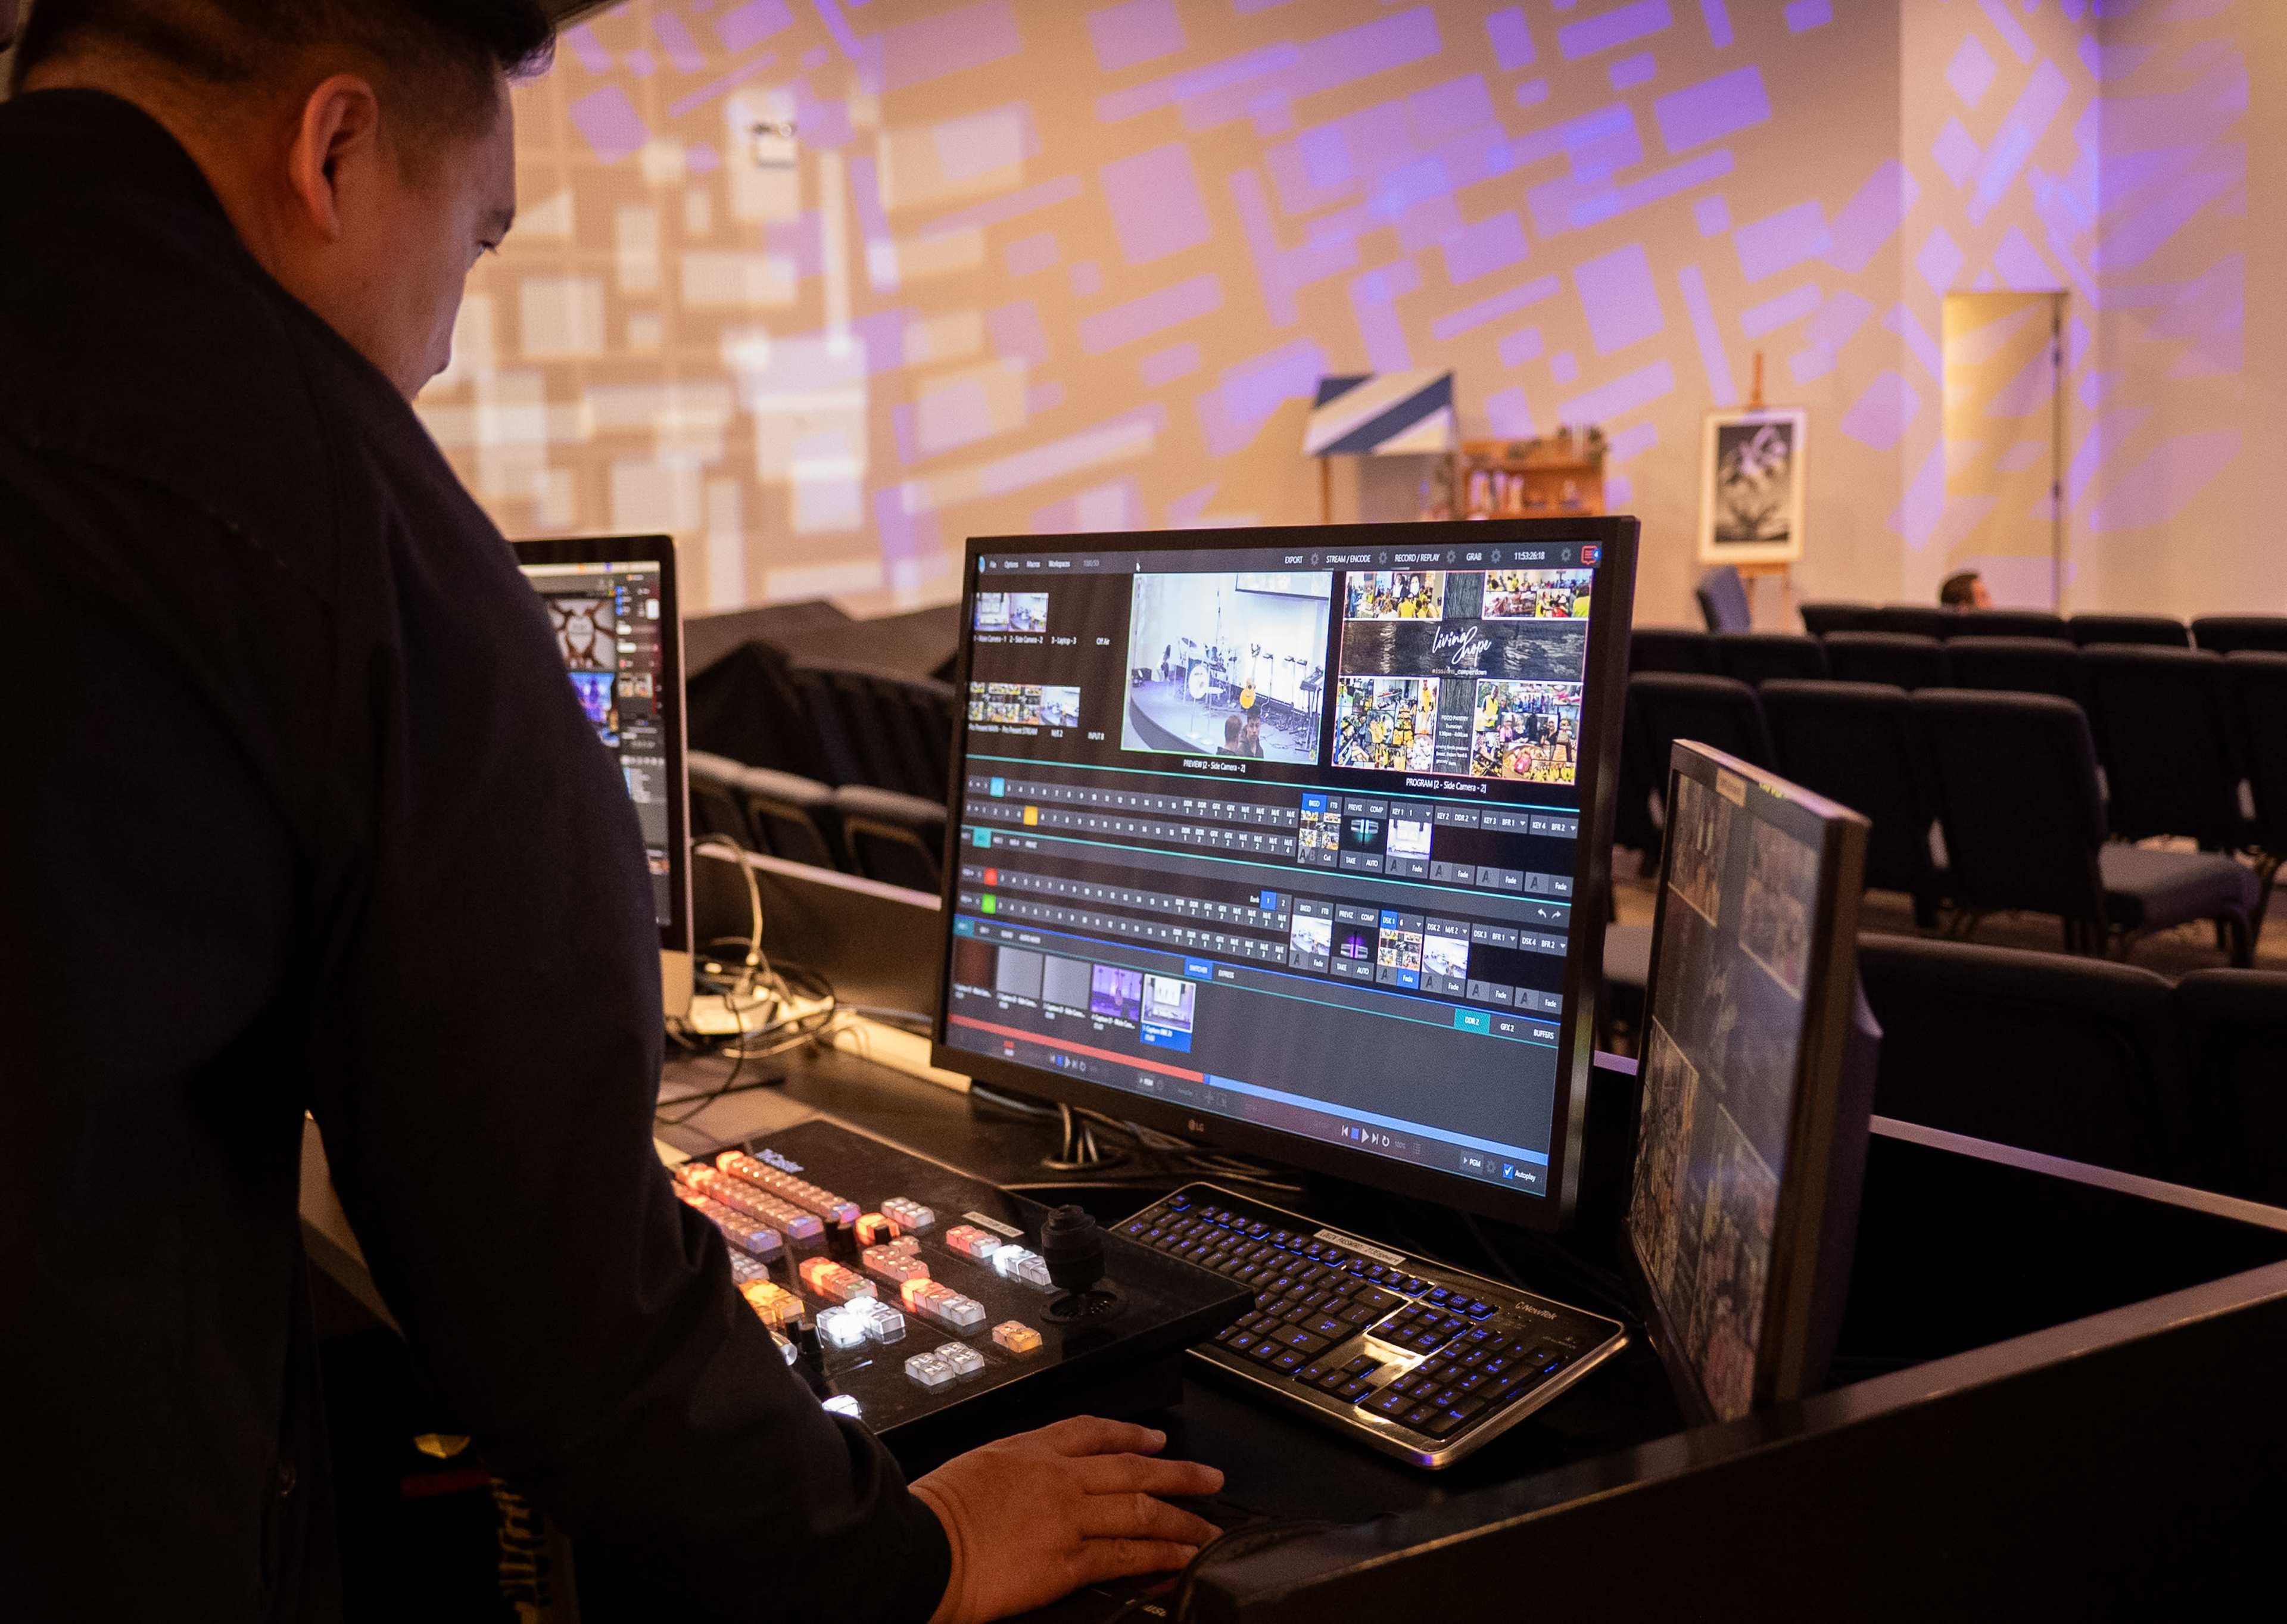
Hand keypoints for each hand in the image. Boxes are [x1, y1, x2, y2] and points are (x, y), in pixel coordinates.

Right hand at [912, 1415, 1223, 1623]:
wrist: (919, 1547)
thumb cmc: (931, 1514)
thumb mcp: (974, 1470)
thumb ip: (1010, 1474)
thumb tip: (1026, 1488)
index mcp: (1029, 1450)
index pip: (1091, 1431)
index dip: (1130, 1433)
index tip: (1156, 1438)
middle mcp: (1057, 1478)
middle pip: (1133, 1469)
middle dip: (1178, 1474)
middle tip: (1212, 1479)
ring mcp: (1067, 1518)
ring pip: (1141, 1511)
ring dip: (1183, 1521)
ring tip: (1210, 1531)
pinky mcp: (1068, 1561)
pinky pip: (1126, 1556)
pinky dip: (1160, 1557)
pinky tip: (1182, 1561)